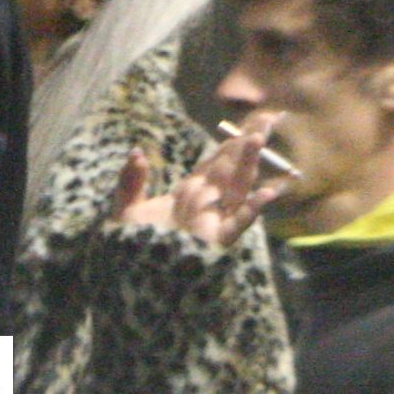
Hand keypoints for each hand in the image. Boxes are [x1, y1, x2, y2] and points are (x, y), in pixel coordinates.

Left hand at [114, 115, 285, 249]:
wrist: (132, 276)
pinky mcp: (216, 240)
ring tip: (258, 138)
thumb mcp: (126, 208)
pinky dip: (252, 210)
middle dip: (247, 144)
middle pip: (230, 168)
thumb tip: (138, 152)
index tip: (248, 123)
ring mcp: (213, 219)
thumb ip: (131, 180)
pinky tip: (267, 194)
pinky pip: (238, 224)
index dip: (231, 142)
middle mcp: (206, 203)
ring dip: (248, 164)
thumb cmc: (133, 246)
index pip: (215, 162)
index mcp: (190, 192)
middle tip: (267, 117)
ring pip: (236, 187)